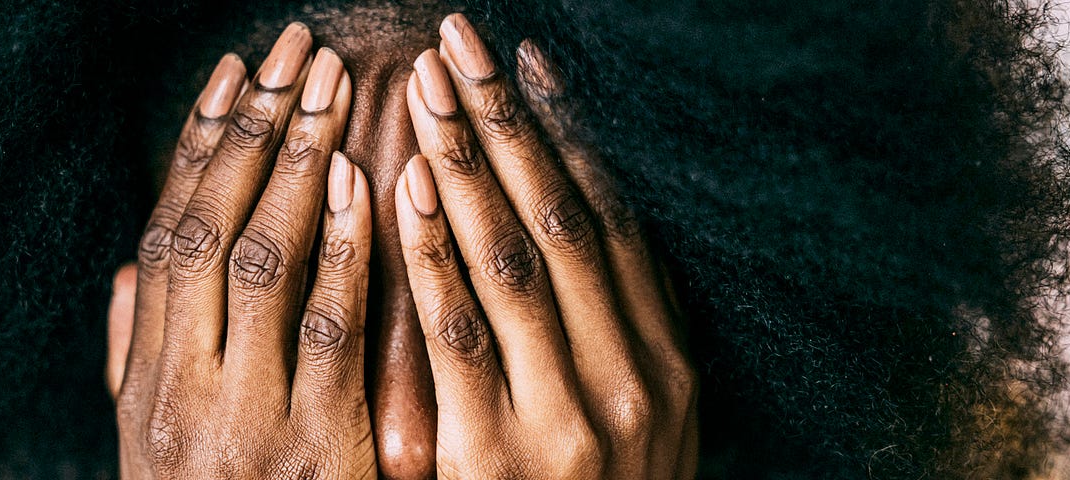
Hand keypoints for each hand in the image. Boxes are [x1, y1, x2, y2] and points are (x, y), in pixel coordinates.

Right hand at [106, 23, 377, 478]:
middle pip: (208, 231)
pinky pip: (330, 333)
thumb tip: (127, 270)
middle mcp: (180, 393)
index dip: (197, 149)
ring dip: (296, 163)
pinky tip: (362, 181)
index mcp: (146, 386)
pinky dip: (342, 249)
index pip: (167, 238)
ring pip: (261, 265)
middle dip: (252, 129)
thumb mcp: (152, 455)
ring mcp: (244, 421)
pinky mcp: (316, 452)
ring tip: (328, 84)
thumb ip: (137, 365)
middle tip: (292, 49)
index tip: (229, 74)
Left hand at [395, 14, 697, 478]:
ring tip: (426, 89)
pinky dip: (432, 252)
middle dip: (505, 123)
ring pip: (515, 258)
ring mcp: (572, 415)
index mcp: (667, 360)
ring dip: (466, 164)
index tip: (524, 64)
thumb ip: (621, 339)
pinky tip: (402, 191)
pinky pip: (460, 333)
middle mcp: (634, 376)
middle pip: (563, 216)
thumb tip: (595, 234)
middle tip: (460, 44)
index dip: (566, 134)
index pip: (610, 218)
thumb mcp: (641, 425)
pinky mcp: (502, 455)